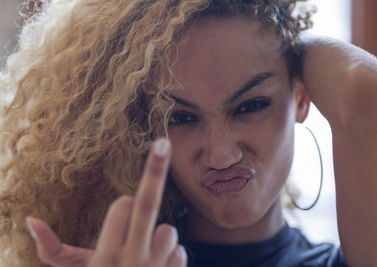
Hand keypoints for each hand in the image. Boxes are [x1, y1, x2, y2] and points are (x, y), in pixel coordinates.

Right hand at [26, 138, 186, 266]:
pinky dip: (172, 255)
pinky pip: (181, 250)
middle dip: (155, 171)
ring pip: (169, 229)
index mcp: (105, 257)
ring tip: (146, 255)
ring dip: (160, 237)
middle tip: (162, 144)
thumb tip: (31, 219)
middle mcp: (133, 261)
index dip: (124, 204)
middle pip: (147, 205)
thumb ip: (54, 250)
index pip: (123, 206)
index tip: (123, 206)